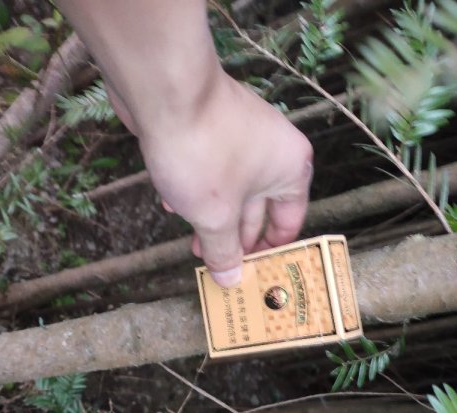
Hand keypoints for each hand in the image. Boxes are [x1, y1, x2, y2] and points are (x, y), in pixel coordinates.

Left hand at [132, 74, 312, 286]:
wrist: (164, 89)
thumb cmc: (202, 151)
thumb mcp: (214, 216)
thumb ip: (224, 251)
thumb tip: (231, 280)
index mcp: (291, 168)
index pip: (290, 221)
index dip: (270, 251)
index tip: (252, 274)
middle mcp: (273, 149)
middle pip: (260, 208)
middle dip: (236, 238)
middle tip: (219, 266)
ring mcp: (241, 134)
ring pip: (231, 189)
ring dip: (212, 218)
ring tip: (194, 246)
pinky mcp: (211, 126)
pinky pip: (210, 168)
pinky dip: (196, 190)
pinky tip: (173, 206)